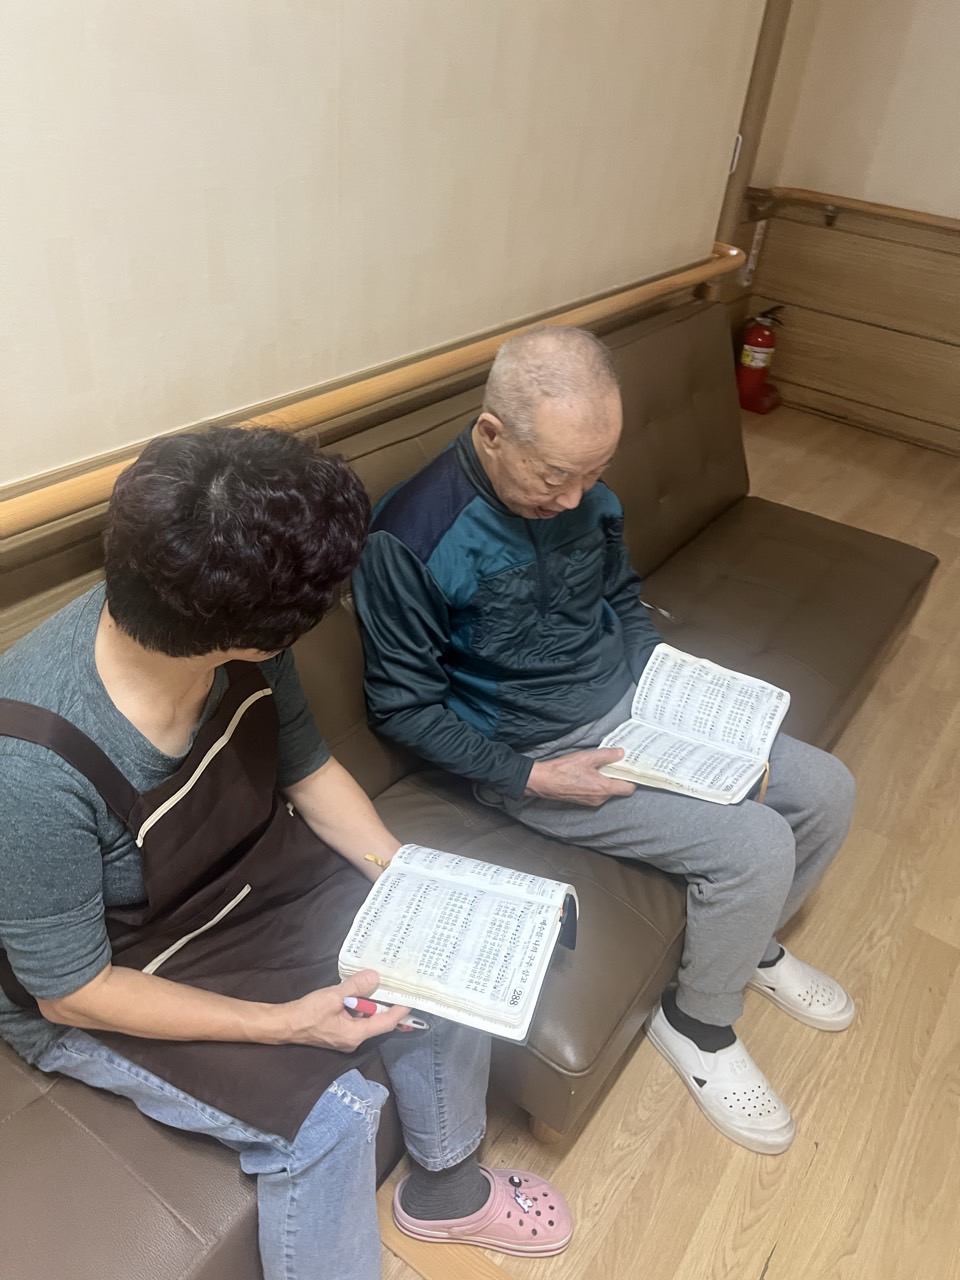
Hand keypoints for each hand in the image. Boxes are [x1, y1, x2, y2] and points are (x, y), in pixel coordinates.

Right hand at [281, 969, 411, 1049]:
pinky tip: (360, 993)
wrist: (285, 1025)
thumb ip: (356, 987)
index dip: (399, 1010)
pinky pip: (356, 1019)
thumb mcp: (334, 996)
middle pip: (377, 1021)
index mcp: (356, 1035)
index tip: (411, 998)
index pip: (385, 1023)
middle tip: (396, 986)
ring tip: (380, 985)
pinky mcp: (339, 1033)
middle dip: (386, 1004)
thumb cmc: (308, 1013)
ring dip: (371, 1004)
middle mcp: (354, 1040)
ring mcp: (346, 1038)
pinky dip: (360, 1007)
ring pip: (366, 1019)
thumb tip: (375, 977)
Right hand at [525, 749, 636, 806]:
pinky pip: (596, 793)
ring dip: (606, 780)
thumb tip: (621, 753)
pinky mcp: (583, 801)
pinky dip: (597, 784)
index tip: (630, 768)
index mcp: (604, 789)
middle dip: (618, 777)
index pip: (628, 789)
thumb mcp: (587, 757)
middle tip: (615, 763)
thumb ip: (607, 755)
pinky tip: (589, 773)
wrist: (544, 781)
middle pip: (618, 789)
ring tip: (600, 766)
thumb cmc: (564, 770)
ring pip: (607, 791)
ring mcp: (591, 801)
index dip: (632, 778)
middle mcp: (600, 798)